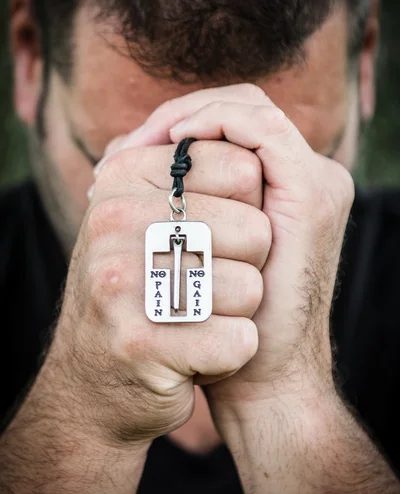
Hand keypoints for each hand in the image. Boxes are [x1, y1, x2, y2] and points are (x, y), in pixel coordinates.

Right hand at [48, 135, 268, 445]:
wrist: (97, 379)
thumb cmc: (142, 288)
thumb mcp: (143, 218)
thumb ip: (182, 167)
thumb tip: (241, 114)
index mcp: (122, 178)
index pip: (241, 164)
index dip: (251, 205)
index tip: (220, 231)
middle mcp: (113, 221)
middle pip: (255, 227)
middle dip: (249, 262)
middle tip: (208, 282)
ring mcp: (121, 285)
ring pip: (251, 288)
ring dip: (239, 311)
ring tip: (198, 317)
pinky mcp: (140, 346)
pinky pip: (240, 341)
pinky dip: (233, 353)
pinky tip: (196, 354)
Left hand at [107, 84, 354, 416]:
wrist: (259, 376)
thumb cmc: (215, 318)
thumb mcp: (190, 251)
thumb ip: (172, 202)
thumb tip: (115, 157)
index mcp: (281, 191)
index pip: (230, 127)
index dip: (175, 127)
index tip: (119, 160)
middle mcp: (304, 179)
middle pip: (241, 111)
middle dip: (177, 118)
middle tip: (124, 151)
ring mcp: (313, 182)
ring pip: (250, 110)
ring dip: (190, 116)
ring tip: (141, 146)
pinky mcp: (310, 192)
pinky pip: (259, 129)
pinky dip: (214, 124)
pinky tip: (173, 143)